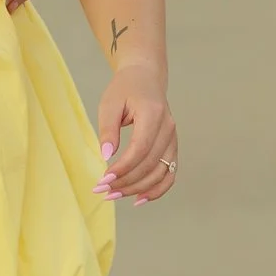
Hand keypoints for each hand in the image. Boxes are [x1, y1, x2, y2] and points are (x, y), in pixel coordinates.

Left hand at [92, 64, 176, 206]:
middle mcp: (168, 128)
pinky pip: (169, 173)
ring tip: (114, 195)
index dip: (124, 168)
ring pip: (161, 173)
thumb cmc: (125, 89)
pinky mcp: (172, 147)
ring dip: (138, 188)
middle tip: (102, 190)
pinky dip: (157, 189)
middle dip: (126, 182)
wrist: (145, 78)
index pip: (141, 148)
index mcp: (153, 113)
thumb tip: (107, 155)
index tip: (104, 179)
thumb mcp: (109, 103)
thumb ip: (108, 129)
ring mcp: (173, 138)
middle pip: (150, 164)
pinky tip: (139, 198)